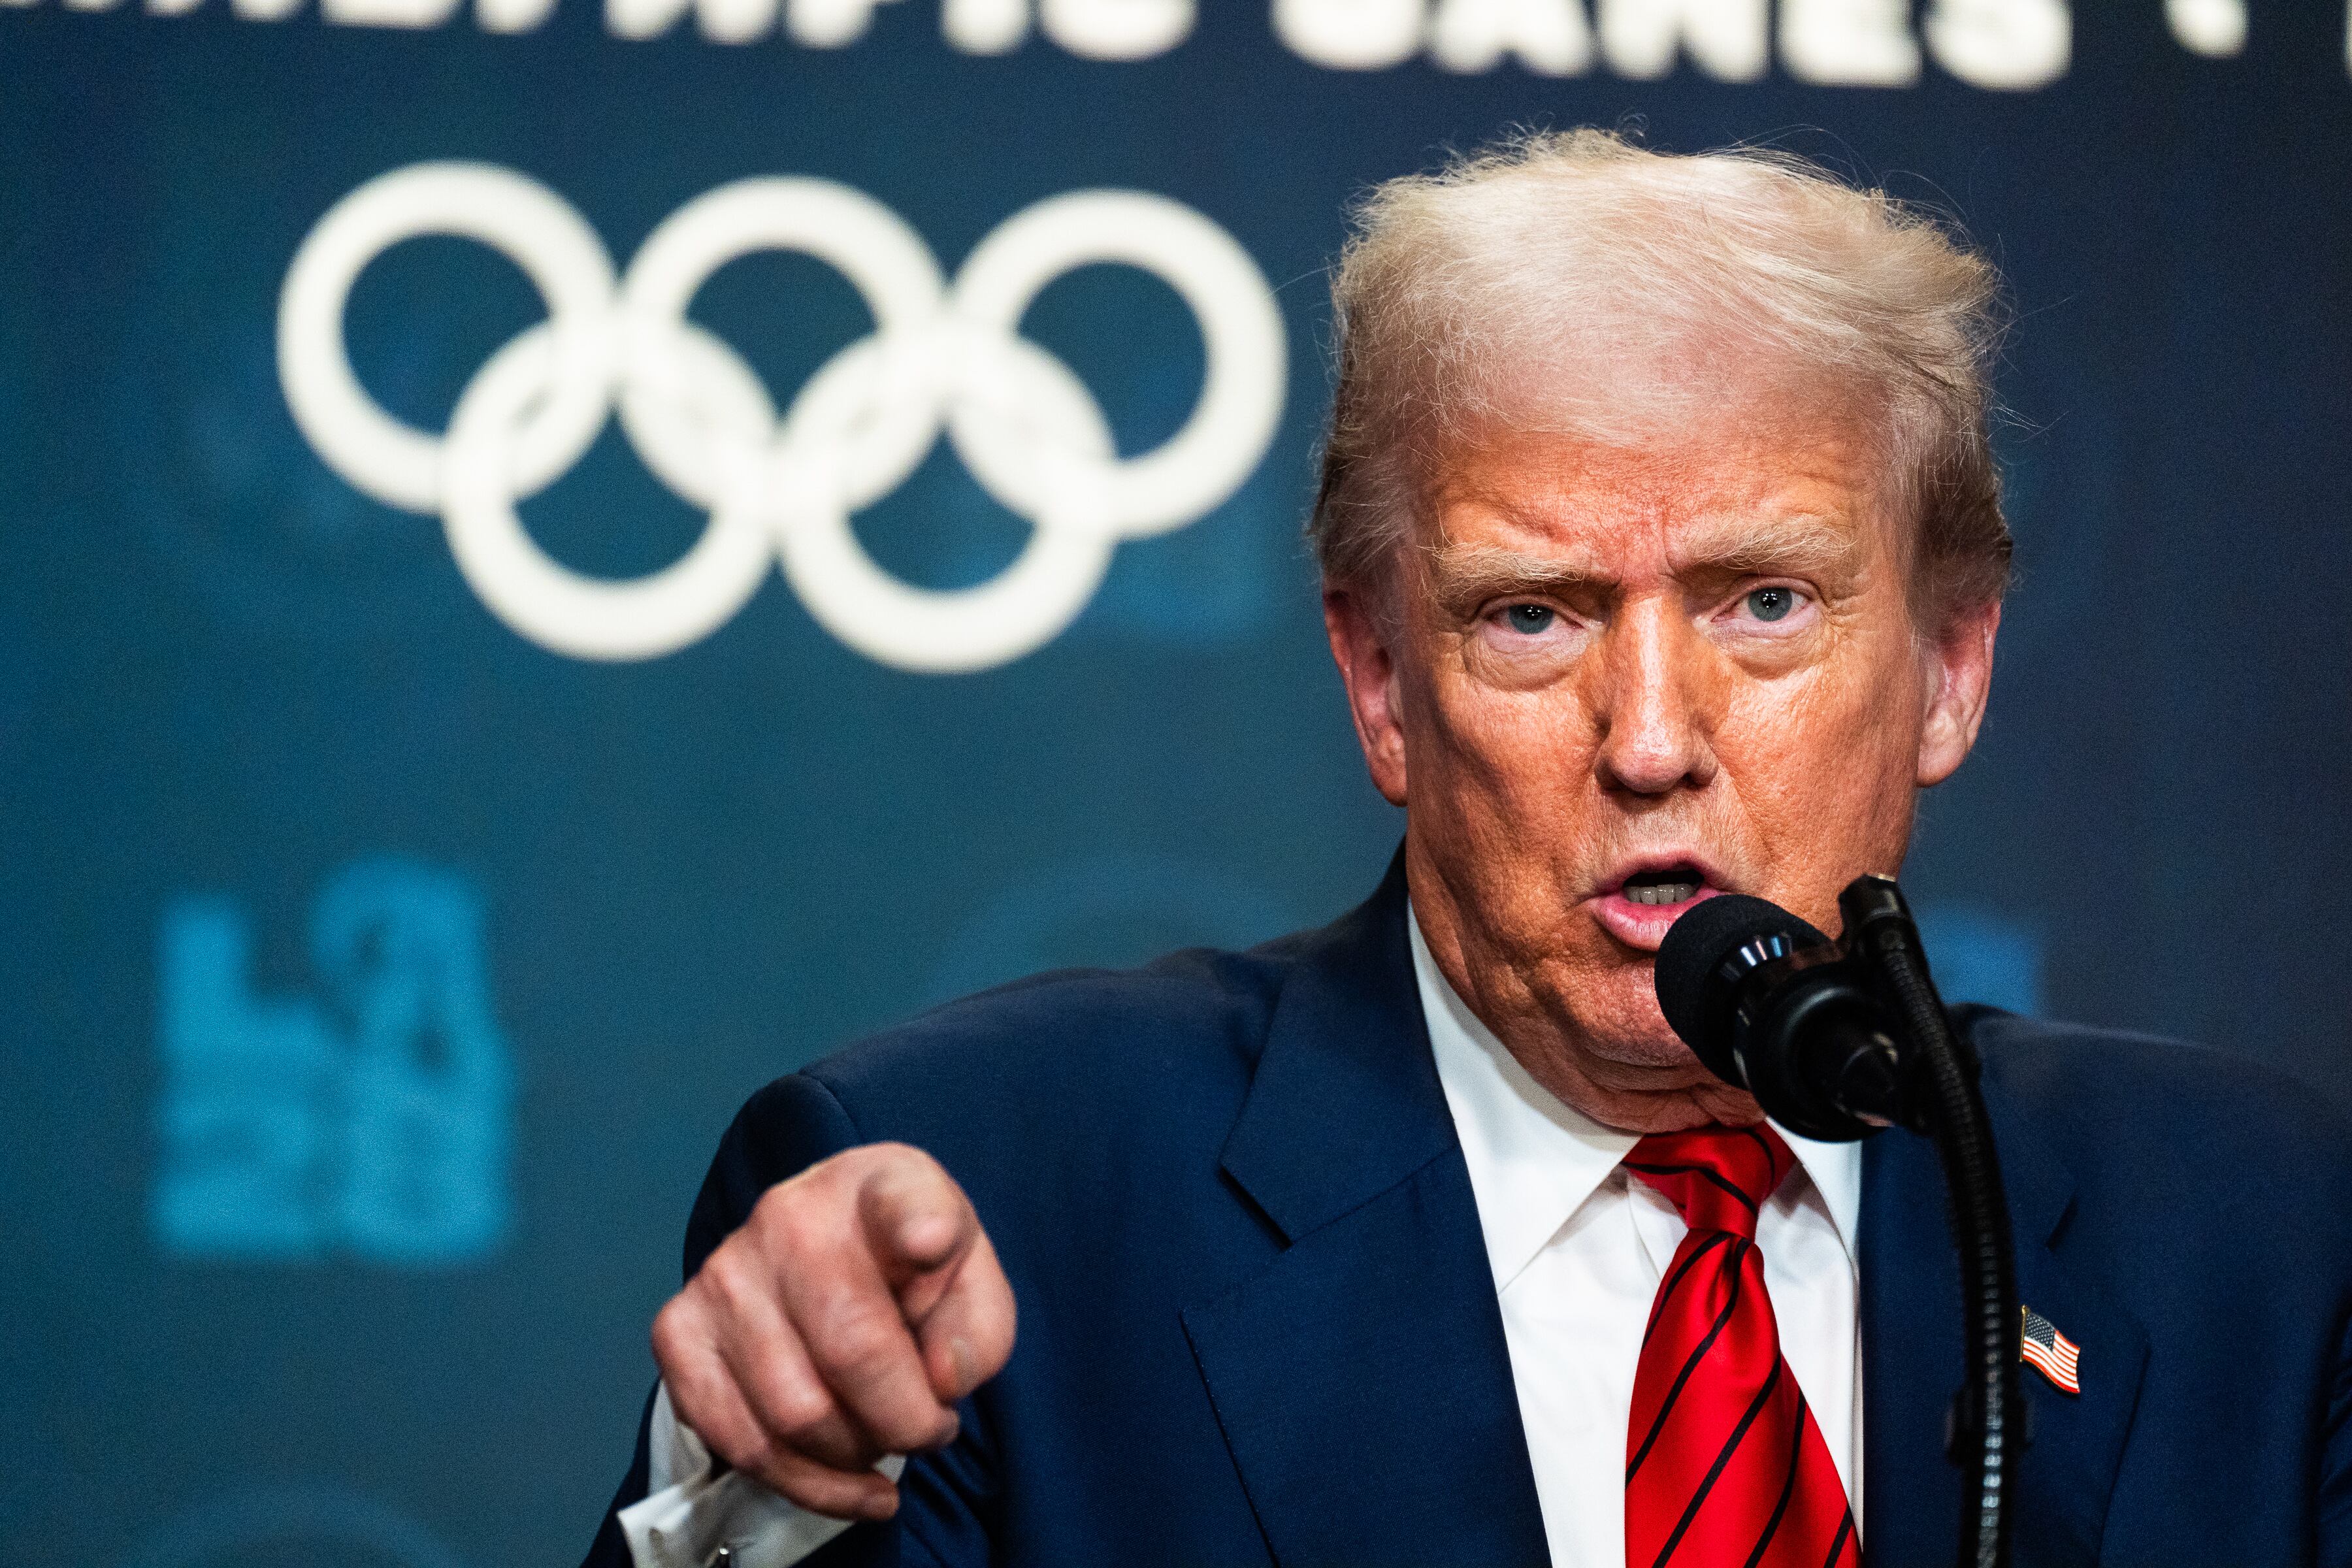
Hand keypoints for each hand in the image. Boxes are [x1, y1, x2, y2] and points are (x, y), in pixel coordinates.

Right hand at [651, 1142, 1016, 1520]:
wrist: (828, 1255)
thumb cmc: (909, 1273)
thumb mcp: (969, 1283)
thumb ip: (976, 1329)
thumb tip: (939, 1383)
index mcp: (879, 1187)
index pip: (901, 1200)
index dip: (922, 1225)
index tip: (933, 1242)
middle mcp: (790, 1217)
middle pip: (852, 1351)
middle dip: (904, 1422)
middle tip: (928, 1430)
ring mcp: (724, 1273)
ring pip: (793, 1415)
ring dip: (852, 1456)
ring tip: (880, 1443)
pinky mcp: (679, 1330)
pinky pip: (738, 1441)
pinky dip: (801, 1482)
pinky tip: (843, 1479)